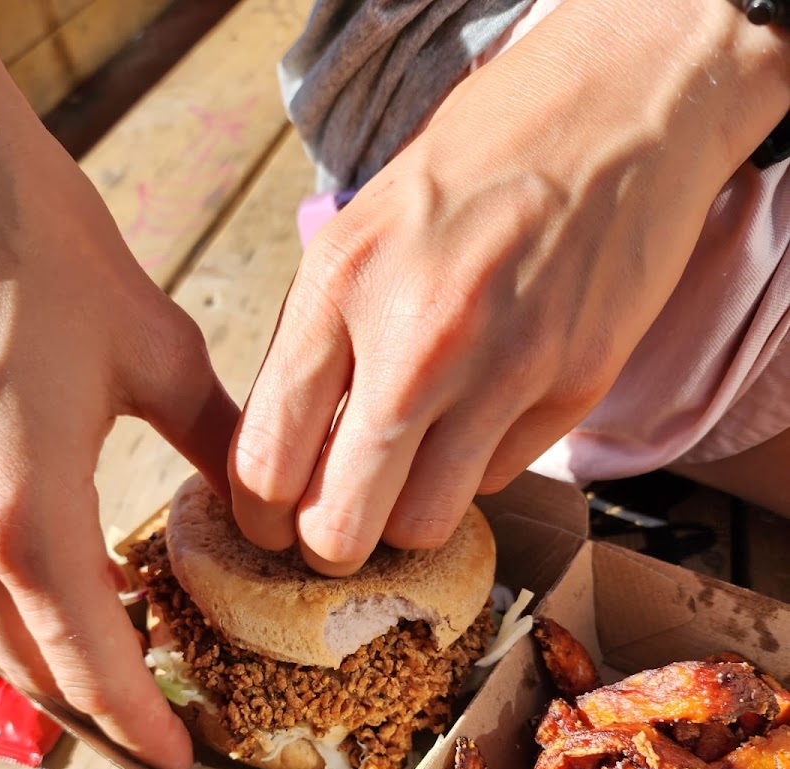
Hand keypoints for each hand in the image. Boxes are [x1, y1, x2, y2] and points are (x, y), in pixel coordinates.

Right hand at [0, 8, 237, 768]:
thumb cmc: (32, 249)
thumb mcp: (154, 353)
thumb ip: (217, 441)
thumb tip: (270, 495)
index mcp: (22, 515)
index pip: (90, 662)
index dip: (141, 723)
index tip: (182, 761)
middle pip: (33, 666)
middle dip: (101, 707)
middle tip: (163, 725)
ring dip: (60, 658)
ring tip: (131, 671)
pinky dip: (23, 603)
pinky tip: (72, 588)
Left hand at [230, 0, 789, 574]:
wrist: (615, 112)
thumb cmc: (473, 167)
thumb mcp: (359, 233)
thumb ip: (318, 342)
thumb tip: (290, 451)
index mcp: (339, 289)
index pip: (267, 459)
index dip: (260, 517)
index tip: (270, 526)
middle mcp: (415, 340)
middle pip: (340, 523)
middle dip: (327, 548)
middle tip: (334, 537)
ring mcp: (502, 370)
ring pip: (424, 527)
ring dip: (408, 520)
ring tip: (411, 479)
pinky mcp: (573, 387)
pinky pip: (497, 479)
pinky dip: (479, 467)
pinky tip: (486, 411)